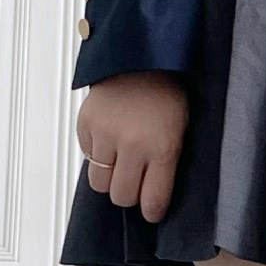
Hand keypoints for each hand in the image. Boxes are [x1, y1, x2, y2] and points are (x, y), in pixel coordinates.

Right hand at [77, 72, 188, 223]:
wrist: (140, 54)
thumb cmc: (166, 92)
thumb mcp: (180, 130)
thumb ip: (166, 164)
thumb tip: (152, 196)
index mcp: (162, 147)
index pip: (152, 200)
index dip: (152, 211)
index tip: (151, 210)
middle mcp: (132, 144)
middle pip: (121, 197)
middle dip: (128, 194)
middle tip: (135, 180)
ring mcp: (105, 134)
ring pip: (99, 183)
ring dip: (109, 177)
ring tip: (119, 161)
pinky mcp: (86, 125)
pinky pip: (87, 157)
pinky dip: (97, 154)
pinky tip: (110, 137)